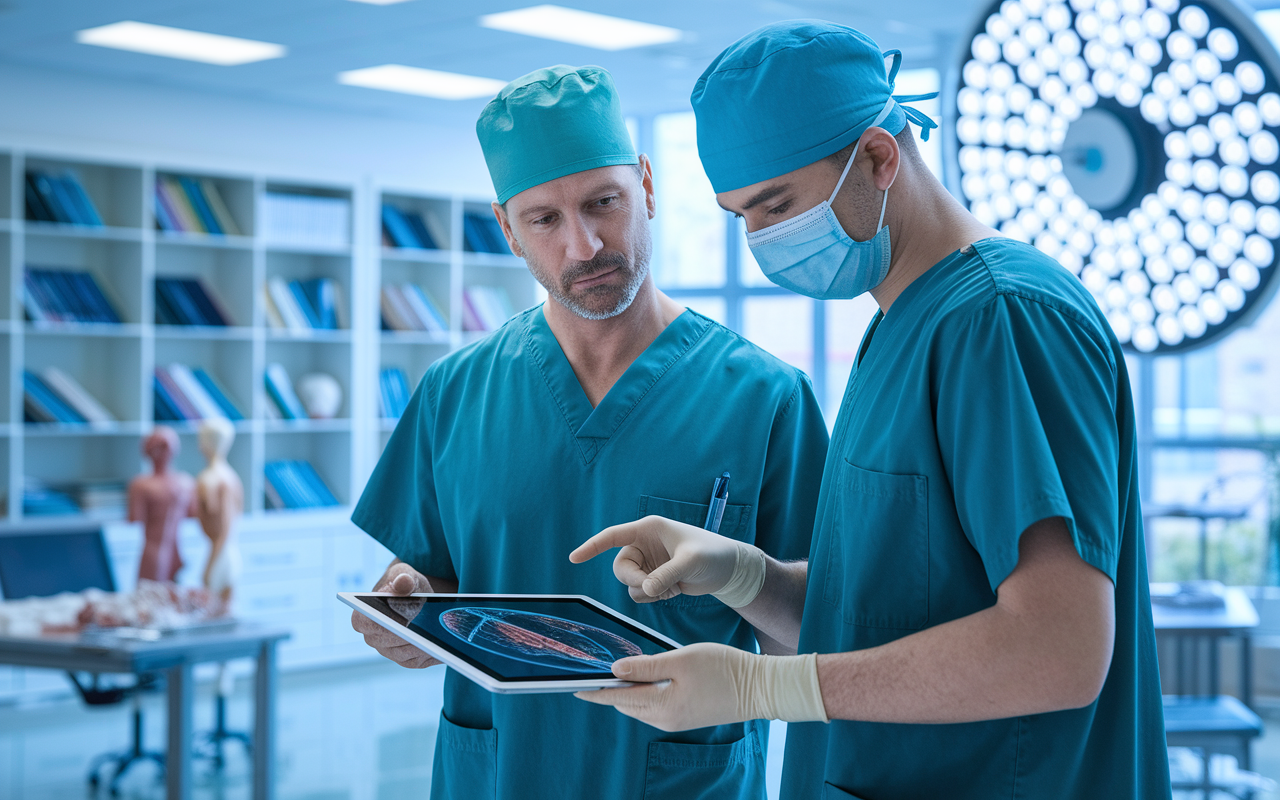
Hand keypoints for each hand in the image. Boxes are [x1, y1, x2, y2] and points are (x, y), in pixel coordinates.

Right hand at [351, 561, 447, 668]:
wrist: (418, 597)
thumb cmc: (406, 584)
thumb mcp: (405, 575)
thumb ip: (403, 577)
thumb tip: (403, 582)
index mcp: (364, 617)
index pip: (365, 623)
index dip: (380, 622)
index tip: (398, 618)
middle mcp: (374, 638)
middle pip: (388, 641)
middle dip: (406, 635)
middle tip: (424, 630)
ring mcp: (390, 652)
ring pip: (405, 653)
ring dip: (421, 646)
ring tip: (438, 637)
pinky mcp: (408, 660)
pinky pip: (418, 660)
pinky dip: (430, 652)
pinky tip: (443, 644)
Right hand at [570, 516, 765, 606]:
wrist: (728, 569)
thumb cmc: (713, 554)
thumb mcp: (691, 562)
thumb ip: (667, 575)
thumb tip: (645, 590)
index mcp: (649, 529)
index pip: (612, 536)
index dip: (592, 547)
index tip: (573, 558)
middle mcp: (644, 544)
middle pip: (620, 568)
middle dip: (635, 581)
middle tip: (656, 587)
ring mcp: (649, 562)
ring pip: (630, 584)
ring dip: (648, 592)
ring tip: (673, 587)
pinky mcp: (654, 577)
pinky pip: (641, 593)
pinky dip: (655, 596)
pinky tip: (675, 590)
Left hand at [574, 643, 826, 730]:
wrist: (760, 688)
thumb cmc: (723, 669)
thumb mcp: (681, 660)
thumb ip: (646, 666)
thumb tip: (615, 669)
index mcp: (661, 706)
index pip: (618, 697)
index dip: (595, 690)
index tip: (574, 684)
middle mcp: (664, 719)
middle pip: (625, 704)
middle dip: (608, 689)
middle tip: (591, 671)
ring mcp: (675, 720)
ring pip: (639, 706)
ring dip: (626, 690)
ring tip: (613, 671)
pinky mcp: (685, 716)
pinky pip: (654, 706)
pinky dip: (643, 693)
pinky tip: (642, 677)